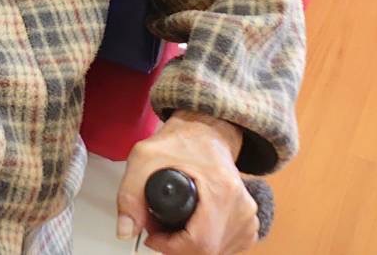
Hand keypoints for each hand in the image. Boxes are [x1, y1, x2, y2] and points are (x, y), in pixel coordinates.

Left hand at [117, 113, 257, 253]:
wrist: (206, 132)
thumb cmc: (180, 142)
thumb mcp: (144, 158)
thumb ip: (130, 194)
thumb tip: (126, 231)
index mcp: (221, 189)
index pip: (201, 242)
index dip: (170, 247)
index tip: (153, 237)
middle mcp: (241, 207)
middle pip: (209, 250)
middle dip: (177, 247)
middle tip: (159, 228)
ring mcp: (249, 217)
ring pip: (218, 252)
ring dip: (191, 247)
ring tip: (174, 225)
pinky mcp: (250, 224)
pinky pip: (228, 249)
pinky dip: (207, 245)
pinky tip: (193, 228)